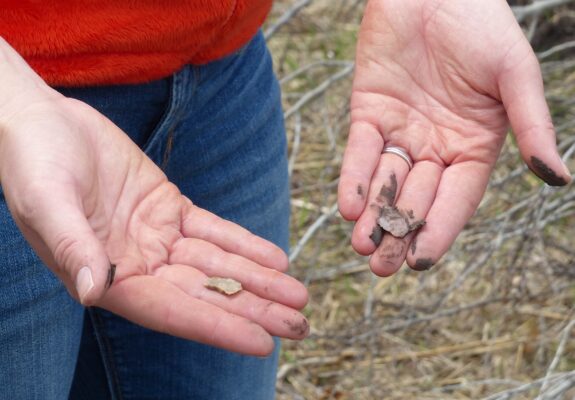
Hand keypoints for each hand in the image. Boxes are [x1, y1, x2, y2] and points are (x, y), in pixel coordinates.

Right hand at [0, 40, 307, 355]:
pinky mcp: (168, 208)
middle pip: (204, 294)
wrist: (44, 122)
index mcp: (106, 276)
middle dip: (252, 309)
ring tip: (298, 295)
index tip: (260, 341)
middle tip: (299, 324)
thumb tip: (92, 293)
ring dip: (258, 279)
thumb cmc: (32, 161)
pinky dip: (243, 244)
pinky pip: (213, 230)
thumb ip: (73, 247)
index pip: (171, 310)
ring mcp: (156, 237)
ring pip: (217, 264)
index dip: (217, 326)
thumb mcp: (47, 201)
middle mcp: (137, 264)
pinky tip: (274, 258)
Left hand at [338, 0, 570, 275]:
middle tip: (381, 267)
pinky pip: (361, 151)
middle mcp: (436, 147)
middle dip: (399, 232)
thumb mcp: (514, 76)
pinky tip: (349, 205)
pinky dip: (355, 177)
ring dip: (373, 215)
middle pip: (416, 199)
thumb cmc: (484, 25)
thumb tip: (558, 179)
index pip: (456, 199)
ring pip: (385, 182)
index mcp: (474, 147)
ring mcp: (401, 132)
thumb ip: (531, 126)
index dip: (439, 229)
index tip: (421, 261)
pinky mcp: (369, 112)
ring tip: (361, 245)